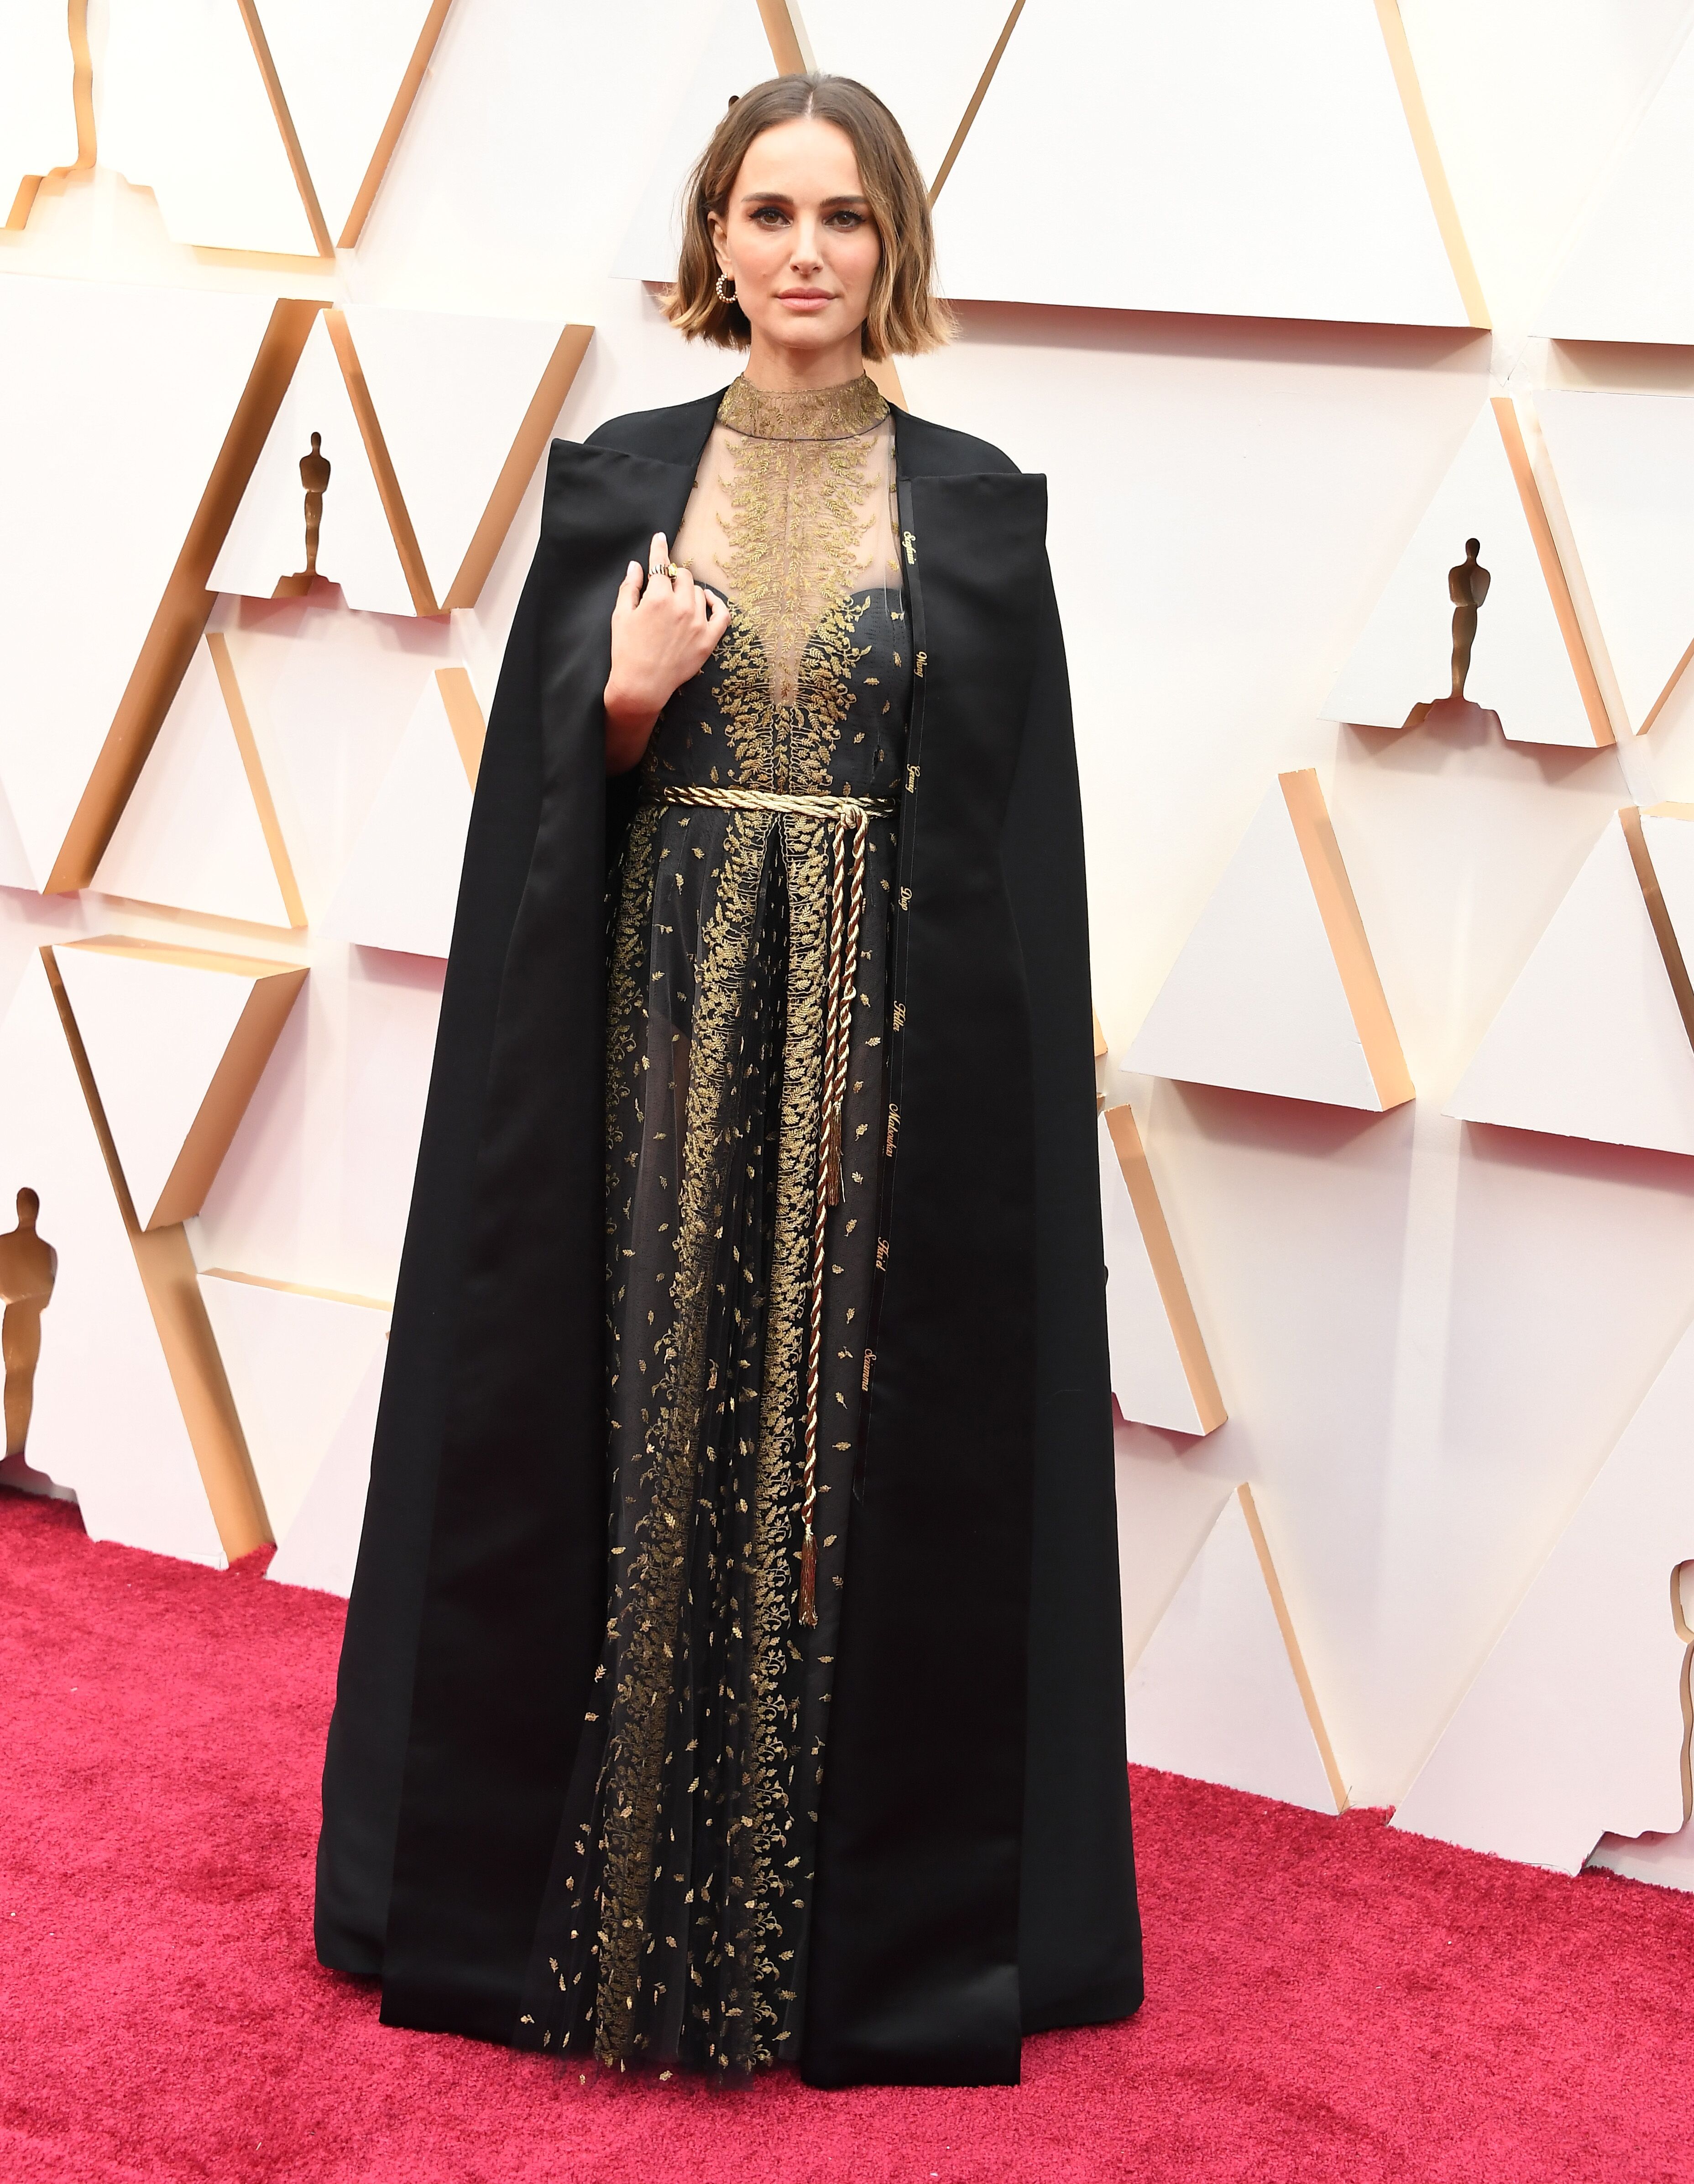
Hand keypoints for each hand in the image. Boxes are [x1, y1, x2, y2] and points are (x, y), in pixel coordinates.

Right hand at [603, 533, 731, 774]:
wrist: (641, 686)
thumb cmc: (626, 651)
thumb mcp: (621, 616)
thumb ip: (630, 587)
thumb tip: (637, 565)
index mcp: (657, 597)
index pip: (660, 564)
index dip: (658, 549)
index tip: (660, 537)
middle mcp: (681, 606)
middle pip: (683, 576)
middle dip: (673, 576)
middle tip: (666, 584)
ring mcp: (697, 623)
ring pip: (699, 592)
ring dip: (689, 591)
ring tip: (679, 600)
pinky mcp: (708, 640)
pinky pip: (723, 614)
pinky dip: (717, 603)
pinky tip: (708, 600)